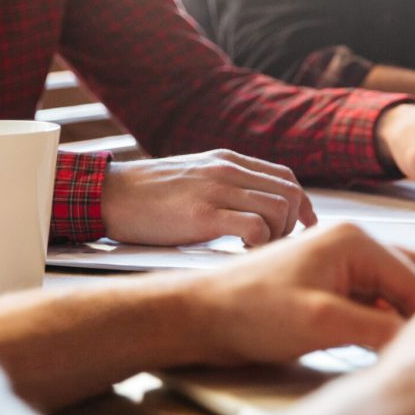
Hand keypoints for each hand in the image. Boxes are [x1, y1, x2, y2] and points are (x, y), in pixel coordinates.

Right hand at [100, 149, 316, 246]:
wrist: (109, 195)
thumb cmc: (147, 194)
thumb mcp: (194, 176)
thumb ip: (224, 184)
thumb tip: (251, 205)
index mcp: (228, 161)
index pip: (285, 177)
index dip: (302, 205)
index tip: (304, 227)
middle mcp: (228, 171)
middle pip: (290, 194)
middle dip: (294, 225)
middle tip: (276, 246)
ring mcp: (216, 190)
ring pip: (280, 210)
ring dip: (278, 237)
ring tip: (256, 250)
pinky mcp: (202, 215)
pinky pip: (255, 228)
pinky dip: (260, 245)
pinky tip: (244, 253)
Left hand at [182, 222, 414, 364]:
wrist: (201, 315)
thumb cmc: (249, 312)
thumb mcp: (319, 324)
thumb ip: (376, 330)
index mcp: (355, 241)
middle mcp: (353, 243)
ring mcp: (341, 262)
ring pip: (396, 292)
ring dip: (402, 321)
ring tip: (399, 356)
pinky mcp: (330, 284)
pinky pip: (373, 301)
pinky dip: (381, 324)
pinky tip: (373, 350)